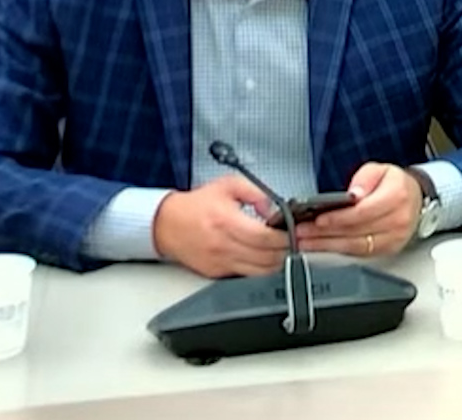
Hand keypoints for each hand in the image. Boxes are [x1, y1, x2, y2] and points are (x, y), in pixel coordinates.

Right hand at [151, 176, 289, 278]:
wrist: (166, 224)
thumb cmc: (196, 205)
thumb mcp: (228, 186)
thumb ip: (256, 193)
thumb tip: (273, 209)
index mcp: (227, 222)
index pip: (264, 238)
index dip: (285, 237)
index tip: (294, 233)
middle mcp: (223, 245)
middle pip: (266, 257)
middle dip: (286, 251)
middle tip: (295, 243)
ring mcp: (219, 262)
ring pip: (259, 271)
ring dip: (276, 263)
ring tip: (283, 251)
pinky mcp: (216, 273)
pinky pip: (245, 275)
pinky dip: (260, 269)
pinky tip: (266, 259)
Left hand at [296, 163, 420, 258]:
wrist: (415, 198)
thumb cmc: (395, 184)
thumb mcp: (380, 169)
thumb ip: (365, 178)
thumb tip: (354, 194)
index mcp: (397, 196)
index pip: (362, 212)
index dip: (338, 218)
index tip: (318, 220)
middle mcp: (399, 220)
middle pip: (356, 231)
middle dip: (325, 233)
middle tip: (302, 233)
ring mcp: (395, 238)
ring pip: (357, 246)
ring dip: (328, 246)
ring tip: (307, 242)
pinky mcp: (389, 249)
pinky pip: (361, 254)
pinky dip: (339, 251)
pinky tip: (324, 247)